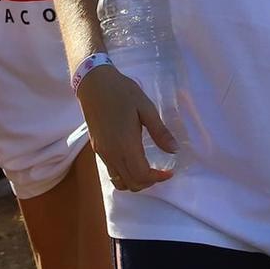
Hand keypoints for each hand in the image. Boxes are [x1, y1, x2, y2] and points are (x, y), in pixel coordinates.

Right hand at [76, 64, 175, 192]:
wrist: (94, 84)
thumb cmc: (122, 92)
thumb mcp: (146, 107)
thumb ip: (160, 132)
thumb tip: (174, 150)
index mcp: (126, 144)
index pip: (142, 175)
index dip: (158, 178)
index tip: (170, 171)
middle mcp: (113, 153)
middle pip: (132, 184)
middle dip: (149, 182)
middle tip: (161, 170)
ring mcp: (103, 153)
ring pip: (120, 182)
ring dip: (136, 182)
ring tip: (147, 169)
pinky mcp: (98, 150)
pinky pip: (112, 173)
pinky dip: (125, 176)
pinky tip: (133, 161)